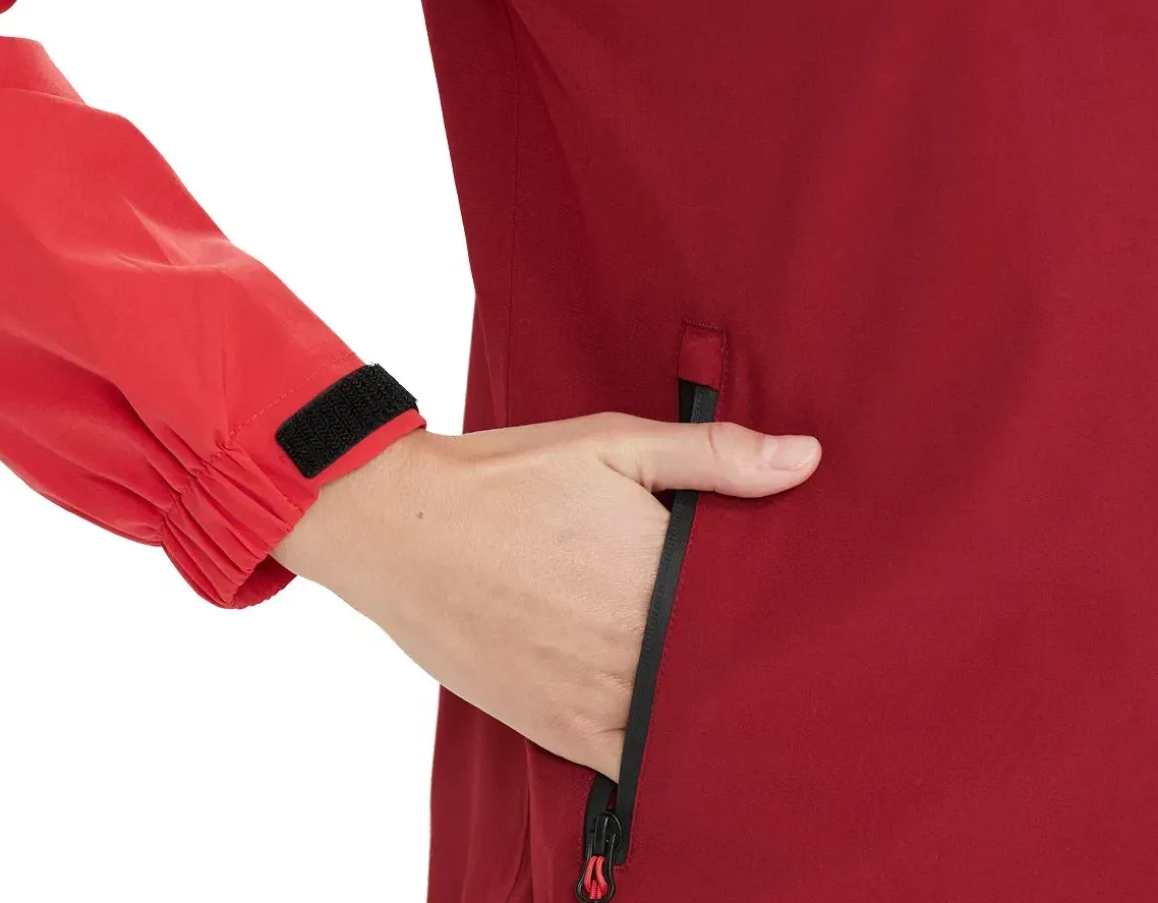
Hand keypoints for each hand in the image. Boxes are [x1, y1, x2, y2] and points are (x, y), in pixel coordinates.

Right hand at [272, 414, 820, 779]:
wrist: (398, 528)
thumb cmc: (506, 480)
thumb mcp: (611, 444)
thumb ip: (713, 456)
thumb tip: (806, 458)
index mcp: (657, 576)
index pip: (756, 610)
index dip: (786, 608)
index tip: (808, 604)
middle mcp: (634, 649)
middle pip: (726, 672)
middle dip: (754, 658)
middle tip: (782, 645)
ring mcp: (595, 699)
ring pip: (687, 723)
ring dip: (714, 706)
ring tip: (738, 683)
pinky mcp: (557, 727)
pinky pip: (634, 762)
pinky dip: (664, 750)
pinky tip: (683, 729)